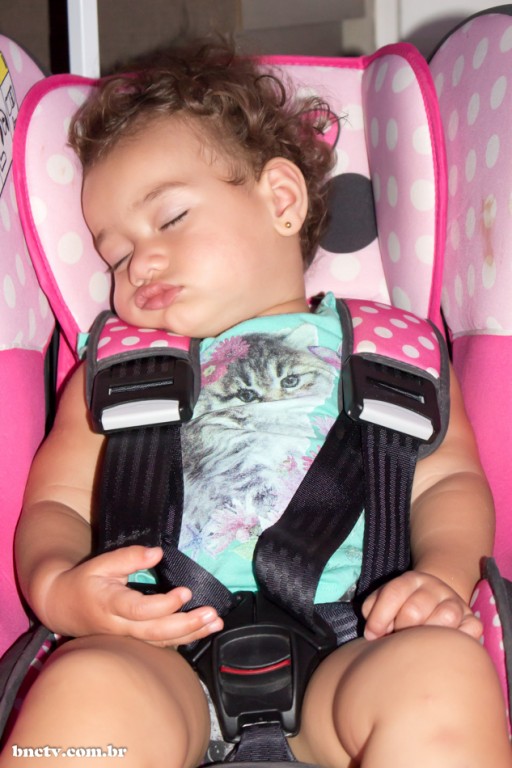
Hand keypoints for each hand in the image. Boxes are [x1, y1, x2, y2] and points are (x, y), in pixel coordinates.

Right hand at [41, 545, 222, 646]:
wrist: (62, 607)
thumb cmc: (85, 582)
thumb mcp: (102, 563)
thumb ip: (129, 557)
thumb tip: (158, 553)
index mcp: (110, 604)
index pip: (139, 610)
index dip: (164, 604)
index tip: (186, 591)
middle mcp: (120, 626)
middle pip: (155, 633)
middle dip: (186, 625)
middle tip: (211, 615)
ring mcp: (127, 638)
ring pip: (161, 643)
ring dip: (191, 634)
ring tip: (215, 623)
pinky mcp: (134, 641)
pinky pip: (160, 644)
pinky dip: (183, 639)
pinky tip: (202, 630)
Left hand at [362, 570, 481, 640]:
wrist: (437, 596)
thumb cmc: (404, 604)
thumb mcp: (386, 600)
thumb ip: (373, 610)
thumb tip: (373, 634)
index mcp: (411, 580)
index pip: (393, 593)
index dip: (379, 618)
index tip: (372, 635)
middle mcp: (435, 587)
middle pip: (414, 611)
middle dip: (402, 629)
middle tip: (398, 639)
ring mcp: (455, 602)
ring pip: (444, 618)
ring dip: (428, 636)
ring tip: (419, 644)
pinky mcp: (472, 619)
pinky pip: (471, 629)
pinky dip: (459, 639)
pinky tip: (445, 646)